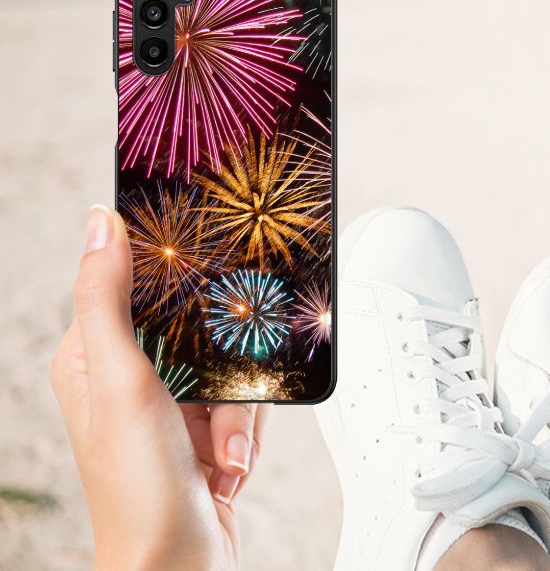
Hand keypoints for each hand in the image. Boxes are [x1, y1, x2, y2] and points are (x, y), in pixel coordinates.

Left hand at [50, 205, 270, 570]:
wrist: (180, 564)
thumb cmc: (138, 489)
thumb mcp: (122, 381)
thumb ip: (108, 300)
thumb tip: (100, 223)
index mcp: (92, 358)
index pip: (133, 287)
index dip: (171, 279)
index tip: (203, 268)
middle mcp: (130, 378)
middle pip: (197, 326)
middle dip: (221, 365)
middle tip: (215, 397)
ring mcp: (169, 405)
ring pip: (229, 363)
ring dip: (237, 409)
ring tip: (221, 448)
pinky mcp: (203, 429)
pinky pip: (245, 399)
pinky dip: (247, 430)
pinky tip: (229, 460)